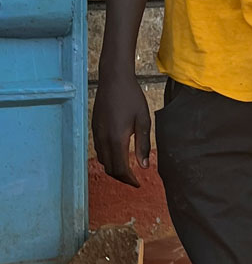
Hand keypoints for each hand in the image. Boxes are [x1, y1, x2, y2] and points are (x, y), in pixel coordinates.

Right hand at [92, 70, 150, 186]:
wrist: (114, 80)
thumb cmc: (132, 97)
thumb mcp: (143, 120)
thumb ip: (143, 144)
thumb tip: (144, 166)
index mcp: (117, 139)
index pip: (120, 169)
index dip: (129, 179)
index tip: (138, 184)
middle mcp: (103, 140)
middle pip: (110, 168)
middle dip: (122, 177)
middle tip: (134, 178)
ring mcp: (96, 135)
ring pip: (103, 161)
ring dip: (114, 168)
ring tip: (127, 168)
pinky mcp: (94, 129)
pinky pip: (99, 151)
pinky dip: (108, 158)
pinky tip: (118, 153)